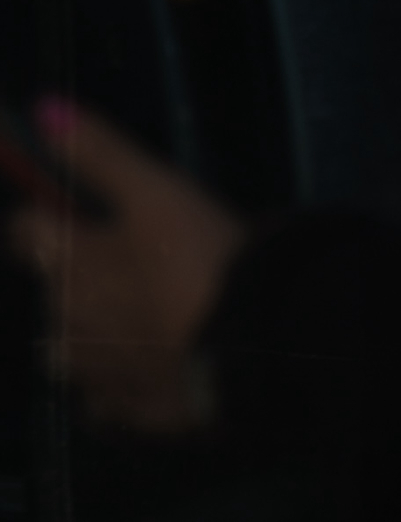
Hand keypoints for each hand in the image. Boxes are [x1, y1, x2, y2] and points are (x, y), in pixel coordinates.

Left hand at [7, 99, 246, 433]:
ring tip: (134, 313)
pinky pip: (104, 399)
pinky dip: (115, 382)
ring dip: (88, 329)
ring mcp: (96, 376)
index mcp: (68, 265)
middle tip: (129, 254)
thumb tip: (42, 106)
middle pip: (52, 290)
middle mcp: (67, 323)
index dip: (50, 212)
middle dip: (75, 272)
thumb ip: (99, 151)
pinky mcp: (130, 415)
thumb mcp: (155, 187)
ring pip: (71, 349)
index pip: (26, 228)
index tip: (82, 205)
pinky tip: (145, 366)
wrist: (252, 344)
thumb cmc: (201, 254)